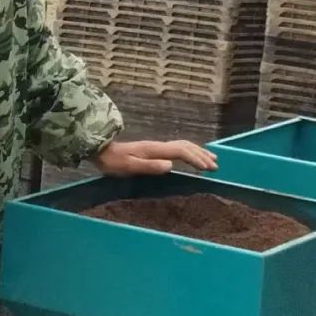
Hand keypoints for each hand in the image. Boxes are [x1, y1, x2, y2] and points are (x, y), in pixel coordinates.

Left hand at [96, 139, 216, 176]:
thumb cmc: (113, 162)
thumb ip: (150, 166)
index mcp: (155, 150)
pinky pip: (176, 148)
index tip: (209, 169)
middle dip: (202, 155)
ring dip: (197, 152)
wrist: (100, 149)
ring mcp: (156, 146)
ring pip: (182, 145)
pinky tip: (190, 157)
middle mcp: (158, 146)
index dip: (196, 159)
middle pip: (185, 146)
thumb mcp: (129, 166)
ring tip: (210, 160)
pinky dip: (188, 151)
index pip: (181, 152)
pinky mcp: (153, 149)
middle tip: (215, 166)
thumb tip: (171, 165)